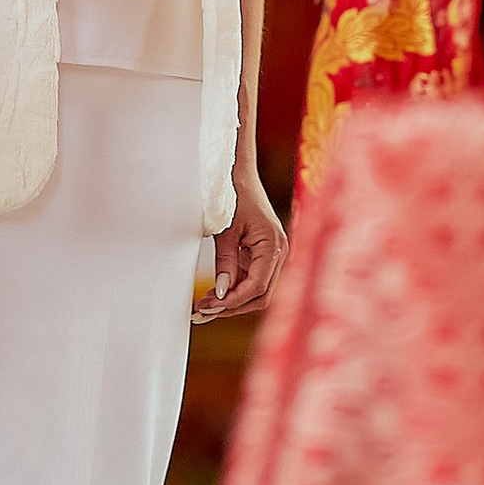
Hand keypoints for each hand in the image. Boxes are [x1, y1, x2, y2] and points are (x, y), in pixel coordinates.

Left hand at [198, 160, 285, 322]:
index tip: (209, 306)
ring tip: (206, 304)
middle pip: (261, 295)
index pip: (257, 287)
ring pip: (258, 291)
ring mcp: (275, 255)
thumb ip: (225, 263)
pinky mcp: (266, 255)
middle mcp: (280, 253)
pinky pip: (254, 279)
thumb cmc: (234, 196)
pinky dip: (236, 288)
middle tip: (203, 311)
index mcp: (274, 246)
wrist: (240, 173)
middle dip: (232, 306)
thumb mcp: (226, 231)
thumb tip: (221, 293)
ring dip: (233, 300)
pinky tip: (215, 292)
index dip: (233, 301)